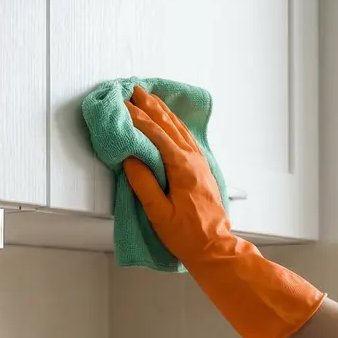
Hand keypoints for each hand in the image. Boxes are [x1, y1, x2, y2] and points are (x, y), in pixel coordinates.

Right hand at [120, 86, 232, 264]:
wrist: (214, 247)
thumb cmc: (186, 235)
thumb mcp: (159, 213)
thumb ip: (144, 184)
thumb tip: (131, 159)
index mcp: (182, 168)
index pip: (156, 135)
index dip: (138, 119)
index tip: (123, 106)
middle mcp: (193, 160)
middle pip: (169, 125)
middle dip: (151, 106)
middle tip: (135, 91)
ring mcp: (200, 163)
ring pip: (180, 129)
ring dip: (163, 112)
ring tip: (150, 98)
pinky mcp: (201, 169)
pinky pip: (187, 138)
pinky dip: (175, 124)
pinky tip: (170, 121)